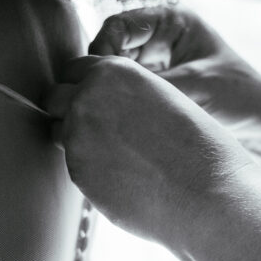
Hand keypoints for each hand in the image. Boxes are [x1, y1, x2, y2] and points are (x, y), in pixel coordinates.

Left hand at [44, 55, 255, 248]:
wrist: (205, 192)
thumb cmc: (197, 147)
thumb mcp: (161, 99)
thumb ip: (124, 96)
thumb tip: (99, 109)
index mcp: (113, 71)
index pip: (74, 68)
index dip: (83, 84)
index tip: (97, 101)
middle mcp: (87, 97)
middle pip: (55, 97)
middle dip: (68, 109)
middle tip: (98, 129)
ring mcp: (77, 136)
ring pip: (58, 133)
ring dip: (76, 140)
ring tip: (115, 155)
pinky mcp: (77, 172)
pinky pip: (73, 165)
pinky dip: (91, 170)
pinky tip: (123, 177)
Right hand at [89, 7, 260, 132]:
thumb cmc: (239, 95)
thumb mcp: (196, 85)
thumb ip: (153, 85)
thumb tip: (111, 90)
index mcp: (173, 21)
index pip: (121, 24)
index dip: (104, 46)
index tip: (101, 72)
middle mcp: (160, 38)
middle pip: (112, 46)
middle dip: (103, 69)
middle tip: (98, 94)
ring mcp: (156, 62)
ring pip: (115, 70)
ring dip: (110, 86)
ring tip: (107, 106)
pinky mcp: (155, 86)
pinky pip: (127, 89)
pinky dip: (120, 100)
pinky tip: (118, 115)